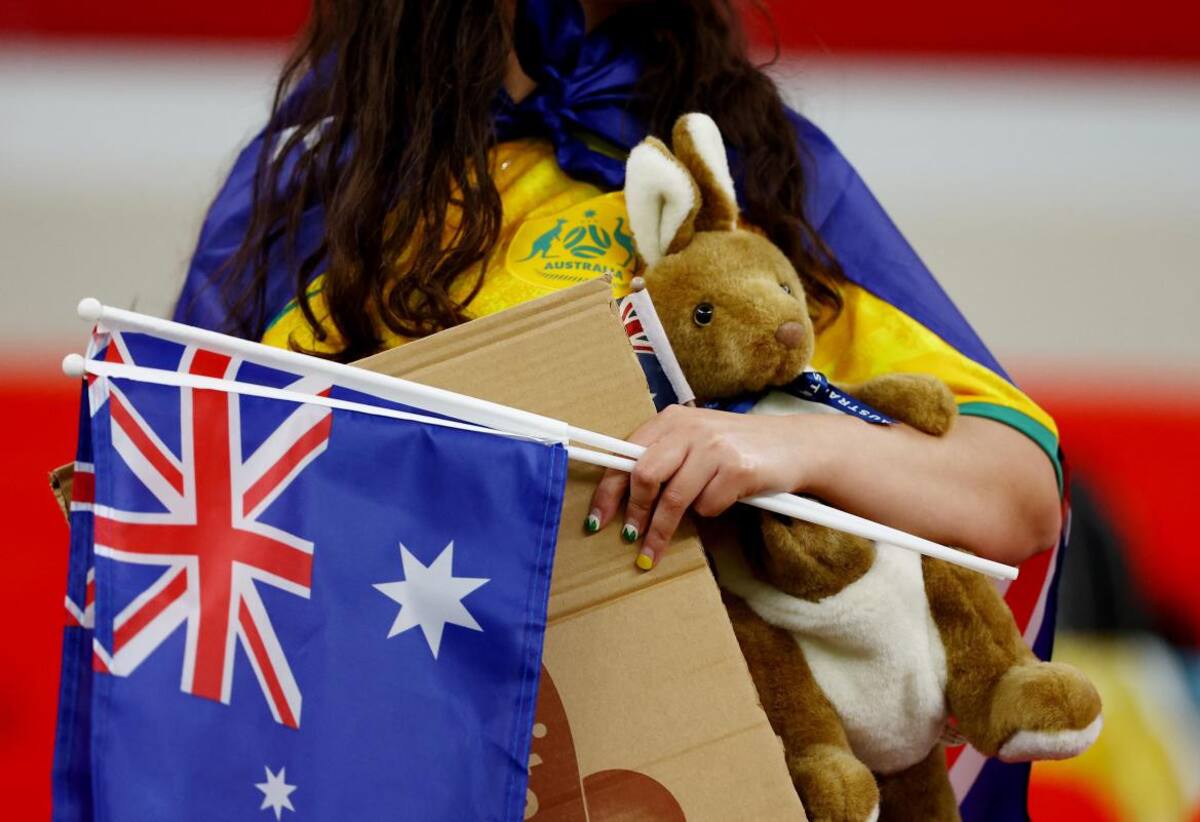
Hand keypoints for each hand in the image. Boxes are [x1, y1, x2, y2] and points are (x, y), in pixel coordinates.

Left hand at [585, 405, 836, 569]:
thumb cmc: (736, 448)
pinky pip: (708, 506)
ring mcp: (715, 447)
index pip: (626, 454)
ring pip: (674, 499)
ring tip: (654, 551)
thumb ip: (662, 458)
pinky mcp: (738, 469)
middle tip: (629, 539)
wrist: (794, 445)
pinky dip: (710, 512)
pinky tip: (723, 501)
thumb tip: (620, 495)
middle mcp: (691, 428)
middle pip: (644, 476)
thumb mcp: (695, 441)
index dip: (607, 490)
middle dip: (633, 514)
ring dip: (662, 531)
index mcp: (671, 420)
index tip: (596, 520)